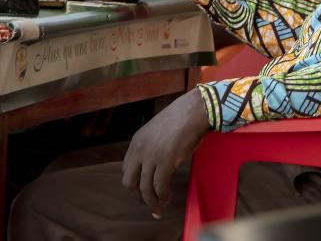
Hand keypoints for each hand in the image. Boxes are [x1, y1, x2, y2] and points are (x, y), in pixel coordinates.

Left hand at [121, 88, 210, 216]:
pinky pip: (160, 186)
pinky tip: (167, 199)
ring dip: (152, 202)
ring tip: (158, 209)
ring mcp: (151, 156)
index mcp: (136, 141)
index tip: (142, 190)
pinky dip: (163, 196)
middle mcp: (139, 149)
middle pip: (130, 182)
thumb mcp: (158, 131)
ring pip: (145, 188)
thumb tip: (156, 163)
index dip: (134, 182)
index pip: (126, 169)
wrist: (195, 110)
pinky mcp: (165, 161)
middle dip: (138, 196)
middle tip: (148, 203)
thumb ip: (152, 146)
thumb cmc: (182, 118)